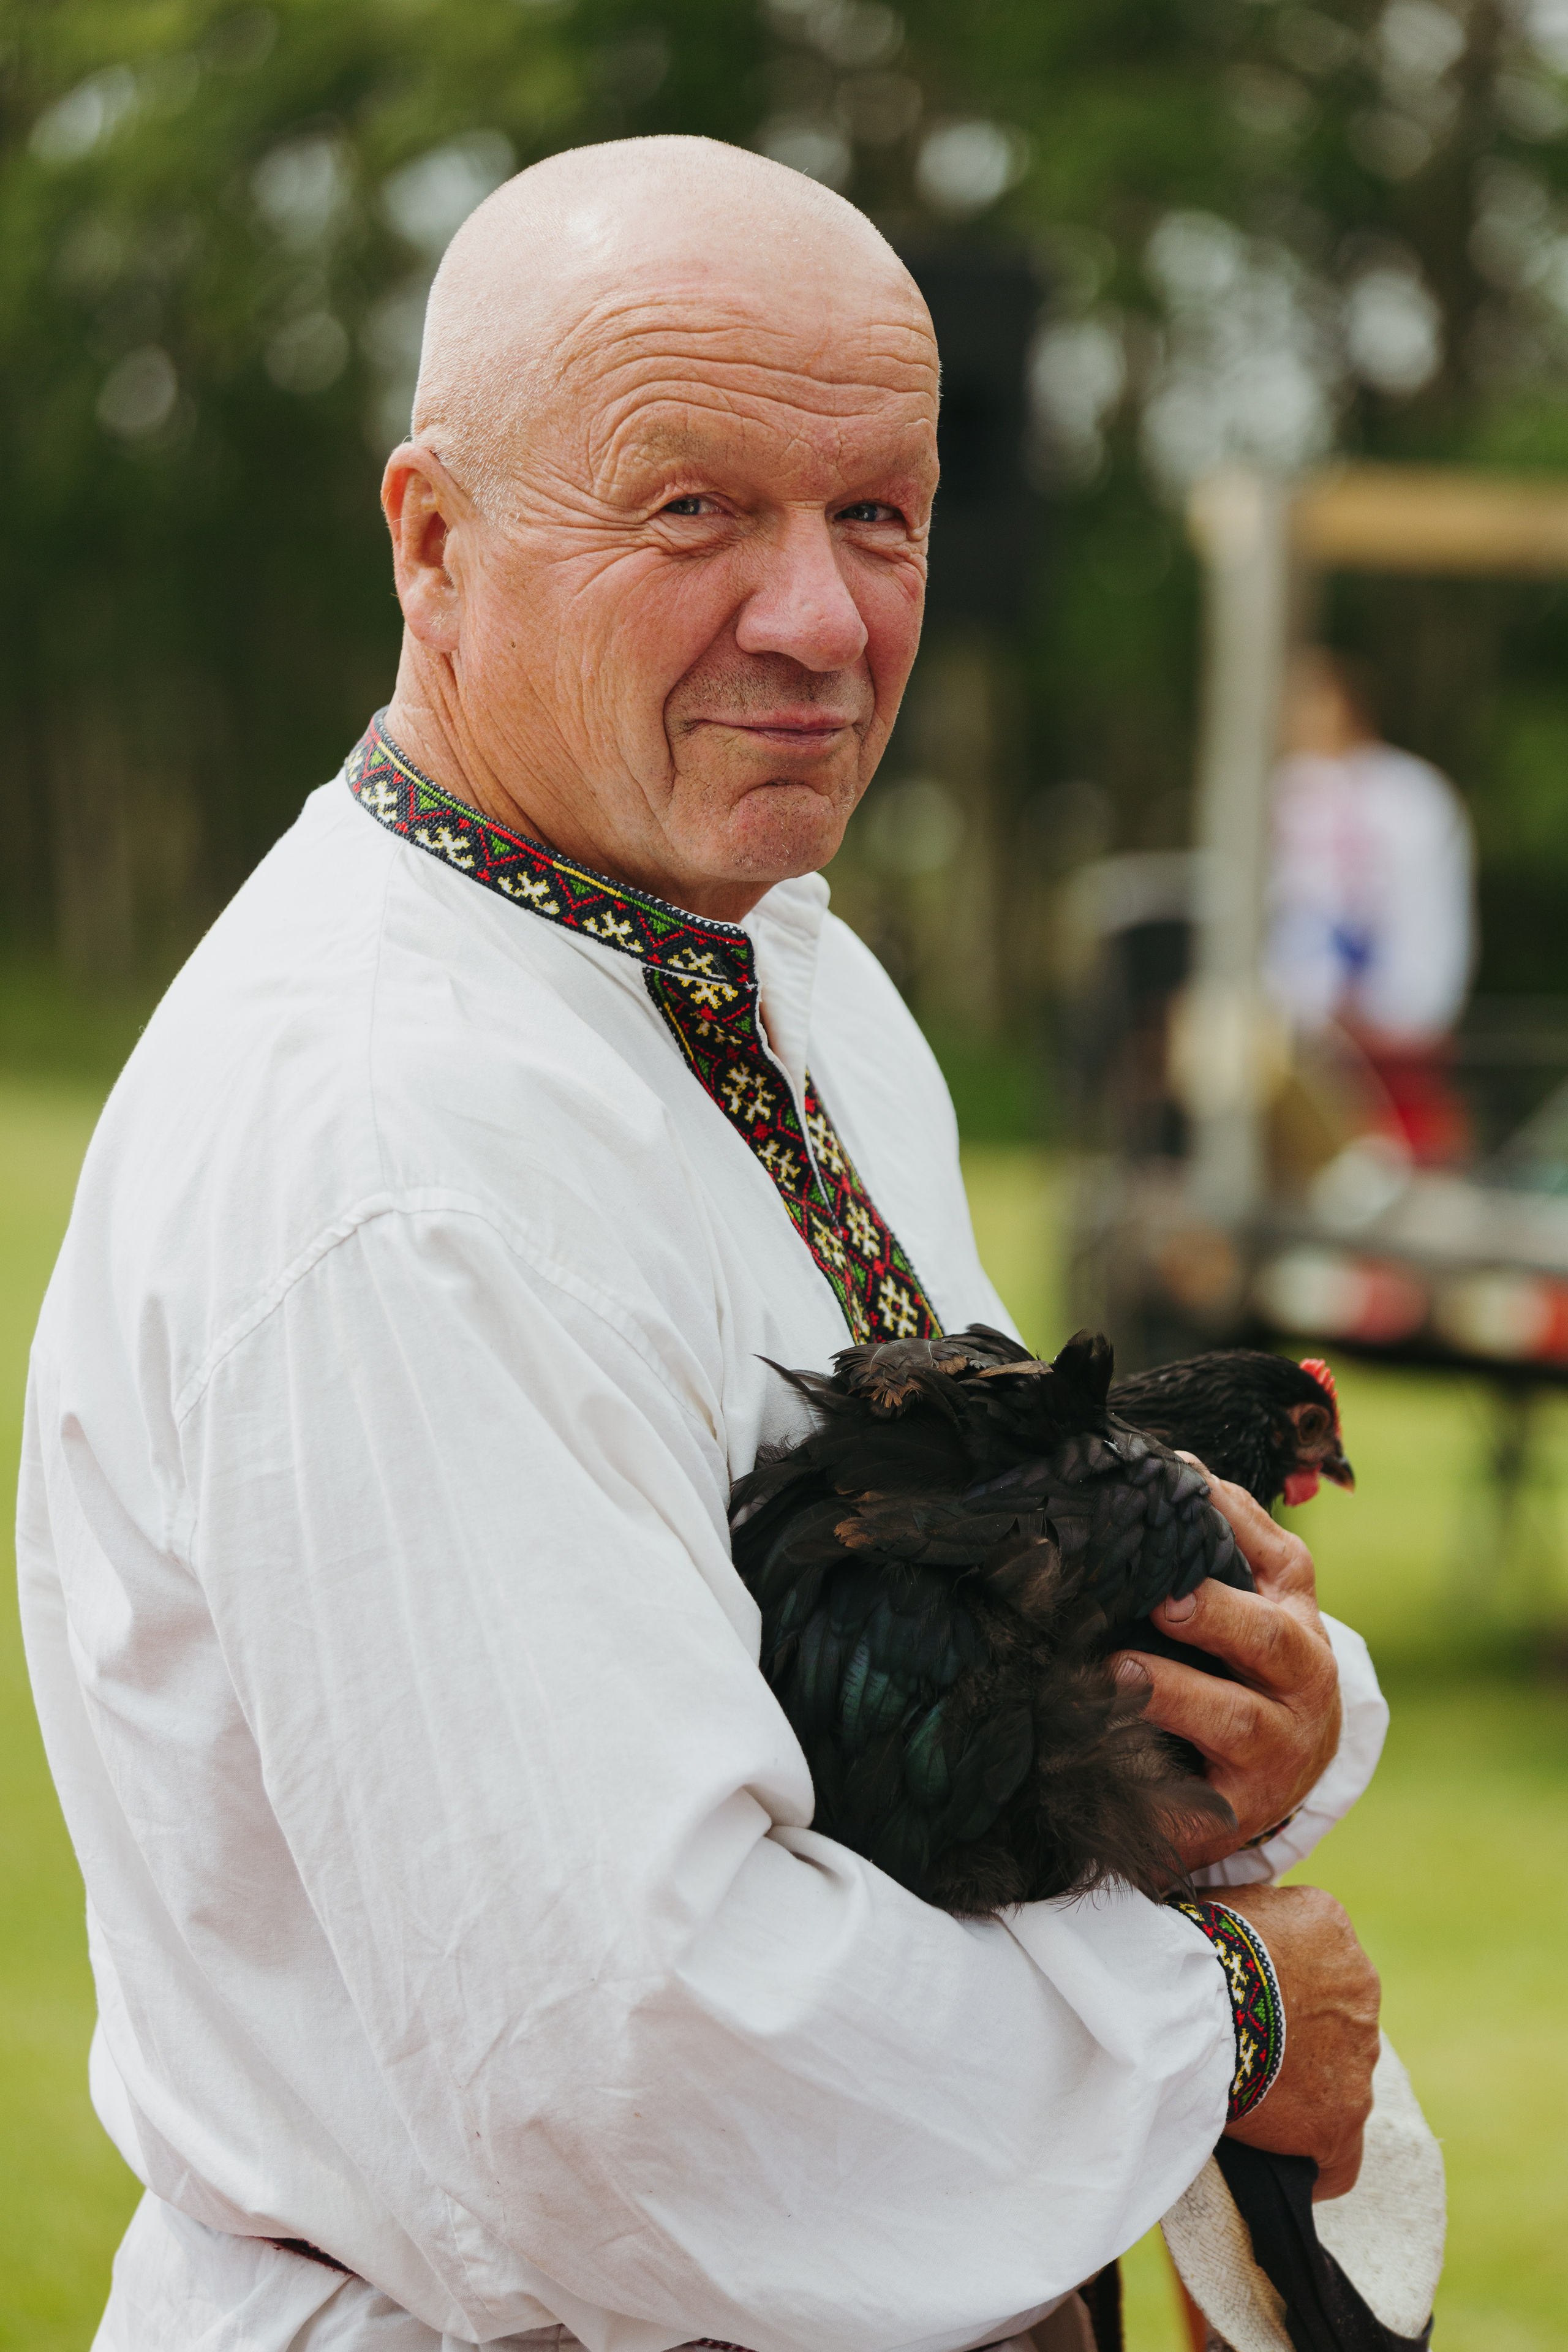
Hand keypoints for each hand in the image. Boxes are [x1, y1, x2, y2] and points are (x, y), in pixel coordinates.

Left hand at [1110, 1467, 1340, 1870]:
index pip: (1283, 1562)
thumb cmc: (1250, 1670)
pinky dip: (1154, 1787)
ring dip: (1173, 1693)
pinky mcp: (1238, 1812)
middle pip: (1269, 1642)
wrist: (1282, 1780)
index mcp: (1297, 1619)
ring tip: (1117, 1673)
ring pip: (1234, 1720)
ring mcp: (1276, 1753)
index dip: (1237, 1527)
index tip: (1184, 1495)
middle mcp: (1301, 1684)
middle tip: (1161, 1599)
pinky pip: (1197, 1801)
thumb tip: (1176, 1462)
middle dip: (1216, 1616)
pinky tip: (1101, 1763)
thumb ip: (1226, 1535)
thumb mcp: (1255, 1601)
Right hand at [1214, 1882, 1380, 2200]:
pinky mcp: (1342, 2119)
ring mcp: (1359, 2058)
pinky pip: (1341, 2155)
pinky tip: (1283, 2161)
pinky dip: (1313, 2158)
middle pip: (1335, 2016)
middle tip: (1248, 2042)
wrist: (1194, 2000)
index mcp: (1330, 1924)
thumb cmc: (1194, 1944)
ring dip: (1304, 2087)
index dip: (1284, 1978)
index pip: (1317, 1951)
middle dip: (1300, 2032)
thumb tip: (1246, 1925)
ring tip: (1249, 2092)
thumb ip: (1254, 1911)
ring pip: (1340, 2079)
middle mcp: (1361, 1986)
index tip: (1251, 1992)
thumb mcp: (1229, 1899)